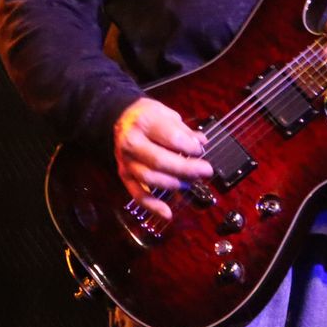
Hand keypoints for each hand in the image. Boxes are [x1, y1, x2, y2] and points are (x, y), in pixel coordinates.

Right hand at [112, 97, 211, 218]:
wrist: (121, 119)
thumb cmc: (148, 116)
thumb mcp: (166, 113)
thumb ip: (183, 130)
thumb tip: (201, 143)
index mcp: (145, 122)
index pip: (171, 138)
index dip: (189, 146)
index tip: (200, 150)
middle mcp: (132, 142)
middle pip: (160, 161)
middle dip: (186, 169)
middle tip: (206, 171)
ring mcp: (126, 161)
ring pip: (150, 178)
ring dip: (174, 184)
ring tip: (191, 183)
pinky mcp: (124, 175)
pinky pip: (137, 194)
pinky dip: (152, 206)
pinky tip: (167, 213)